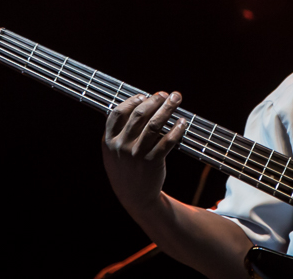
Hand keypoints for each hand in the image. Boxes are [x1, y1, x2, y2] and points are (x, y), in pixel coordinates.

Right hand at [102, 91, 187, 220]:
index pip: (117, 113)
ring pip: (154, 124)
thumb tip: (138, 103)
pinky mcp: (152, 162)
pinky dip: (177, 129)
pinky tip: (182, 122)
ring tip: (176, 99)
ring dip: (168, 108)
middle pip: (139, 114)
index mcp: (109, 141)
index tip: (143, 95)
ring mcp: (137, 154)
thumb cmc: (127, 169)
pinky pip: (167, 141)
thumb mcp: (113, 152)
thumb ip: (119, 132)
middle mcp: (121, 146)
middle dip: (154, 100)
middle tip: (165, 94)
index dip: (131, 101)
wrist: (135, 197)